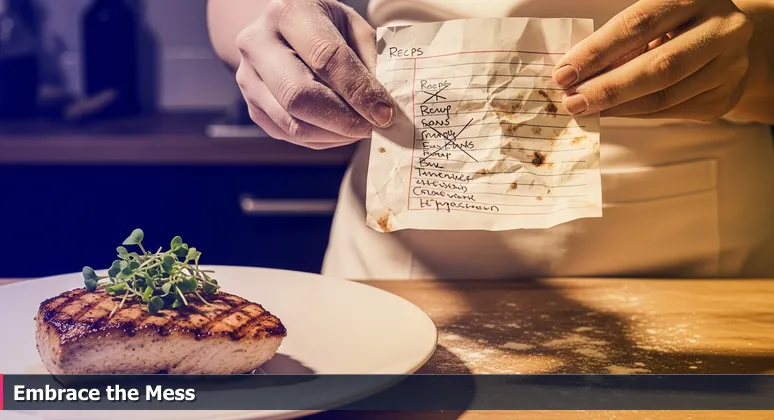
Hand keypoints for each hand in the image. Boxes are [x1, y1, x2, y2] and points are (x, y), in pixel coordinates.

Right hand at [235, 0, 395, 148]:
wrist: (283, 31)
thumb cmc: (325, 26)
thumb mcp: (352, 26)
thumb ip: (369, 59)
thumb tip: (383, 105)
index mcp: (288, 12)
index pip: (325, 57)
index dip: (358, 90)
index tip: (384, 112)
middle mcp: (258, 44)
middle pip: (299, 95)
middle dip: (343, 119)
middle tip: (372, 127)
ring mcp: (248, 79)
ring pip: (293, 124)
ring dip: (334, 134)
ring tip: (360, 129)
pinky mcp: (253, 107)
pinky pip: (288, 135)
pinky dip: (321, 139)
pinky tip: (341, 131)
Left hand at [553, 0, 753, 121]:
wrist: (725, 42)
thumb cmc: (675, 28)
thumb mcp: (652, 22)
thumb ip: (620, 42)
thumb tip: (573, 73)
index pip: (638, 24)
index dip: (597, 51)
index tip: (564, 72)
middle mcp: (721, 29)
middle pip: (659, 66)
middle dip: (608, 87)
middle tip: (573, 101)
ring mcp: (729, 66)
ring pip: (664, 95)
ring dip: (618, 106)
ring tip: (587, 108)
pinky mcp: (724, 97)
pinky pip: (670, 112)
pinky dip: (635, 114)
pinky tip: (612, 112)